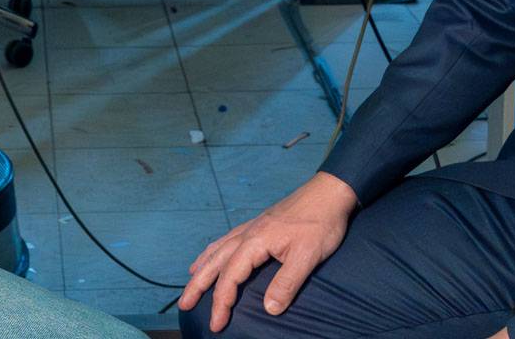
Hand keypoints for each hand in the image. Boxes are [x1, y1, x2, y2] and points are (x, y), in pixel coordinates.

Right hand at [178, 171, 357, 330]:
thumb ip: (286, 283)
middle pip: (216, 262)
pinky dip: (215, 250)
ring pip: (219, 249)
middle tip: (185, 305)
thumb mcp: (308, 256)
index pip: (231, 277)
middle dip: (199, 285)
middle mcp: (248, 233)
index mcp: (256, 241)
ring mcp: (253, 226)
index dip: (221, 302)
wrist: (330, 191)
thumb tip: (269, 309)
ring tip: (191, 281)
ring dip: (203, 267)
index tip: (216, 324)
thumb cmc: (321, 222)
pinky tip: (213, 253)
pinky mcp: (260, 223)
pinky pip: (228, 238)